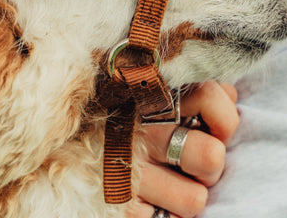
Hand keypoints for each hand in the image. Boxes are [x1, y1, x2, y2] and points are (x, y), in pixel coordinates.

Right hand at [126, 81, 238, 217]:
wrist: (55, 132)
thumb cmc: (118, 106)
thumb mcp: (152, 82)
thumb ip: (193, 85)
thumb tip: (231, 97)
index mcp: (151, 90)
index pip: (212, 98)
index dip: (223, 117)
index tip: (213, 125)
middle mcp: (140, 128)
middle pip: (211, 158)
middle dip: (210, 162)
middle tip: (191, 159)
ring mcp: (128, 169)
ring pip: (195, 201)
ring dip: (188, 195)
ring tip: (172, 183)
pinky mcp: (117, 205)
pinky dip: (163, 216)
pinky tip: (151, 200)